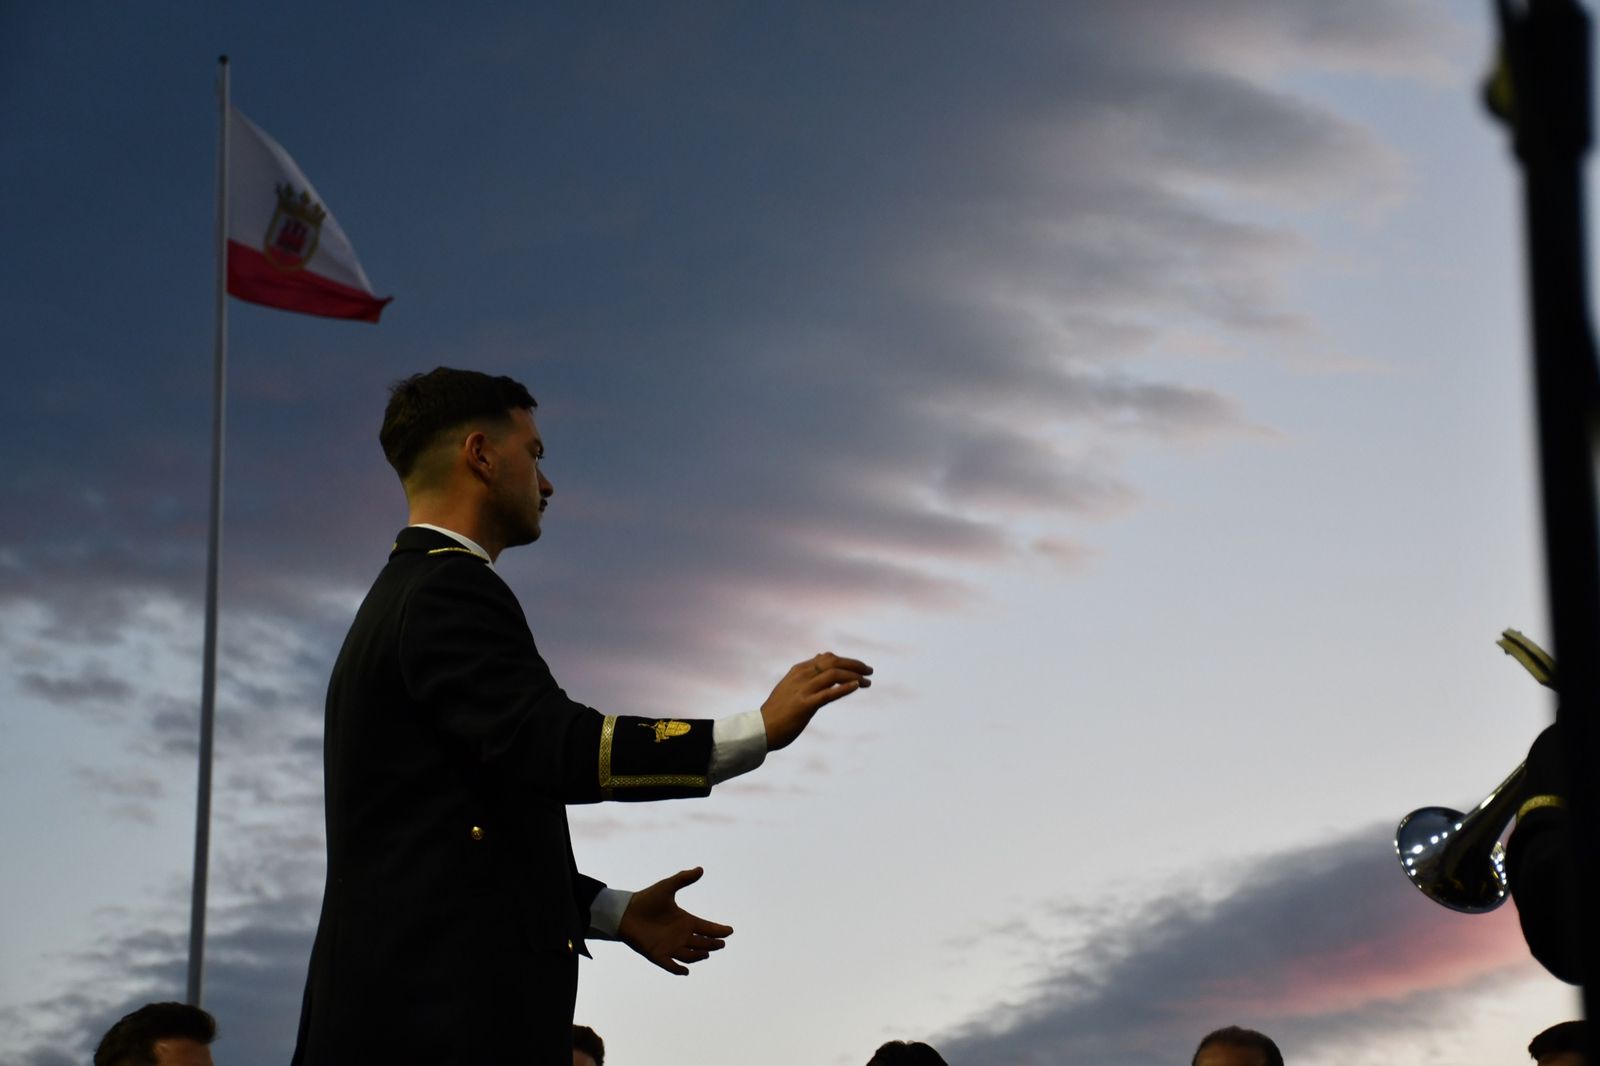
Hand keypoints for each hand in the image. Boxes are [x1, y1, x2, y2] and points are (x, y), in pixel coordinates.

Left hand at [618, 867, 732, 975]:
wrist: (625, 912)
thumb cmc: (646, 899)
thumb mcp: (666, 887)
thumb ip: (683, 879)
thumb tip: (700, 869)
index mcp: (685, 921)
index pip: (706, 927)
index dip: (718, 930)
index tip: (730, 930)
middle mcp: (680, 935)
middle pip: (702, 943)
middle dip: (712, 943)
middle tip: (721, 943)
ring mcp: (669, 946)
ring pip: (689, 955)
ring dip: (698, 956)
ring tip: (706, 953)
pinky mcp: (657, 954)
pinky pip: (670, 965)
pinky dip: (677, 969)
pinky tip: (685, 971)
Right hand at [760, 651, 872, 751]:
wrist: (761, 729)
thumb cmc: (777, 711)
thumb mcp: (790, 686)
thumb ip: (806, 673)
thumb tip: (821, 657)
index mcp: (798, 671)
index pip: (827, 658)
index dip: (846, 661)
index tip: (859, 668)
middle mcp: (801, 676)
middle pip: (833, 662)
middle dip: (854, 664)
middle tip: (870, 671)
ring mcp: (803, 690)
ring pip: (833, 675)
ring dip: (854, 676)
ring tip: (868, 681)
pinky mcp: (805, 705)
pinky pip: (828, 693)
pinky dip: (845, 688)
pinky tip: (857, 686)